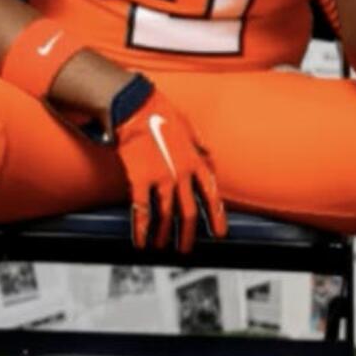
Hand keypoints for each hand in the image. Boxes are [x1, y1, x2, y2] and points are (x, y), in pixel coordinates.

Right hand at [114, 82, 226, 252]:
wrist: (136, 106)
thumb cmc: (160, 112)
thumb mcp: (189, 126)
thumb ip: (200, 145)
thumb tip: (209, 155)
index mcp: (196, 161)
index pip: (211, 195)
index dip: (216, 217)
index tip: (219, 233)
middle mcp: (182, 173)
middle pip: (189, 213)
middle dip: (188, 235)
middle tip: (185, 249)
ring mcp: (162, 178)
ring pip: (166, 216)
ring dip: (164, 235)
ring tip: (161, 246)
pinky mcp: (141, 179)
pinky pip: (142, 211)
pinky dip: (141, 229)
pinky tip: (141, 241)